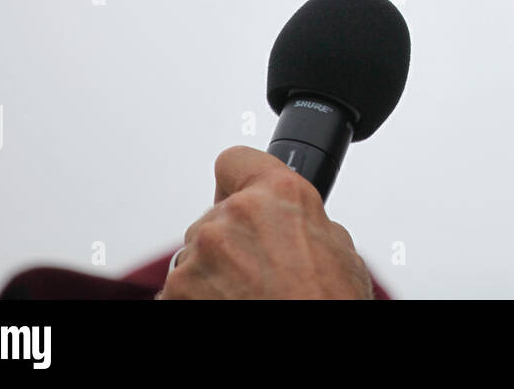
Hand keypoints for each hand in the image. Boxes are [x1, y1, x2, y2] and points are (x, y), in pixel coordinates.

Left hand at [155, 145, 372, 298]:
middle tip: (263, 271)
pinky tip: (233, 308)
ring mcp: (198, 256)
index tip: (241, 193)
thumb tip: (293, 223)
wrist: (308, 354)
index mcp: (278, 194)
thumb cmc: (326, 304)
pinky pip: (180, 290)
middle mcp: (232, 216)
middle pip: (218, 216)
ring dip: (215, 273)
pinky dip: (200, 300)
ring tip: (250, 297)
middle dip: (234, 240)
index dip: (241, 180)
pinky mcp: (174, 293)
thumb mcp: (339, 249)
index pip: (236, 160)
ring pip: (198, 255)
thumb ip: (304, 221)